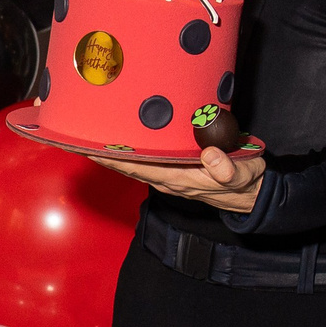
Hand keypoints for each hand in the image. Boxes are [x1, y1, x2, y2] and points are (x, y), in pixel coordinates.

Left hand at [90, 146, 267, 214]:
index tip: (91, 147)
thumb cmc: (244, 181)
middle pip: (127, 165)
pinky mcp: (171, 167)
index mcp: (178, 178)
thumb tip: (210, 156)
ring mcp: (167, 173)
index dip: (114, 158)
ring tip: (86, 133)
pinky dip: (126, 149)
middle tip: (75, 134)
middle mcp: (166, 177)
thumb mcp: (243, 174)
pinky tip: (114, 138)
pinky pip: (142, 158)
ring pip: (132, 162)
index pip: (139, 167)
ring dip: (110, 150)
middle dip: (102, 152)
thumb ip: (227, 169)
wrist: (249, 193)